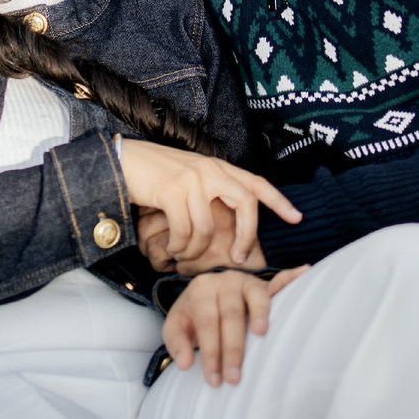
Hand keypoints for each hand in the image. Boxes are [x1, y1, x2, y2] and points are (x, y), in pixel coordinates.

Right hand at [118, 139, 299, 264]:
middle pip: (246, 204)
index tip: (297, 218)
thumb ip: (210, 191)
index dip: (279, 201)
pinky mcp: (172, 192)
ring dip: (195, 250)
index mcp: (217, 167)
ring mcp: (191, 180)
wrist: (122, 161)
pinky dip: (179, 247)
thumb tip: (228, 221)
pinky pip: (184, 232)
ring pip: (208, 228)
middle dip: (247, 236)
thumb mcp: (189, 178)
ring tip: (183, 255)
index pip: (256, 182)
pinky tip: (172, 249)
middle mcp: (210, 170)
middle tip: (238, 258)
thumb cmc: (155, 175)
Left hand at [161, 267, 307, 387]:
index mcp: (201, 289)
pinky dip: (292, 278)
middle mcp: (225, 281)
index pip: (207, 322)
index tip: (214, 380)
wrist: (205, 297)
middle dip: (233, 348)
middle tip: (235, 378)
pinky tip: (304, 272)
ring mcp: (247, 282)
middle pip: (231, 314)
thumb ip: (176, 344)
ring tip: (262, 333)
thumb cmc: (193, 316)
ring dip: (260, 314)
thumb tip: (186, 363)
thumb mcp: (176, 327)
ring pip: (256, 297)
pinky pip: (280, 282)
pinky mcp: (265, 286)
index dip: (210, 351)